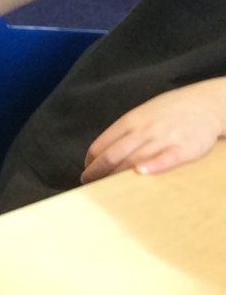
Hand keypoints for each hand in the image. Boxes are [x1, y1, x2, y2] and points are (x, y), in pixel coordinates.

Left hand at [82, 81, 225, 183]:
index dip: (90, 163)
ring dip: (116, 176)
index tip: (87, 174)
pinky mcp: (185, 148)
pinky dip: (152, 166)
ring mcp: (164, 138)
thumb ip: (124, 132)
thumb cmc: (169, 112)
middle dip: (97, 173)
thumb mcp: (142, 114)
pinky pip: (166, 158)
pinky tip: (140, 174)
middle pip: (112, 155)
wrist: (207, 103)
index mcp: (130, 121)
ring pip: (133, 159)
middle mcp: (144, 130)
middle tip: (90, 185)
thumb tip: (101, 154)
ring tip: (105, 190)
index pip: (101, 146)